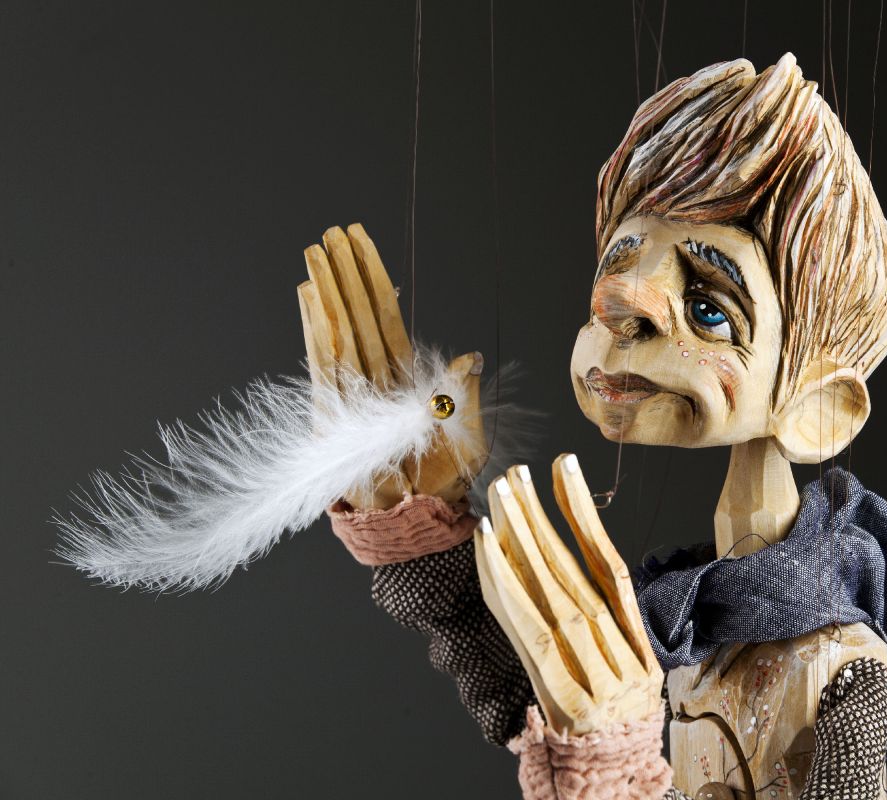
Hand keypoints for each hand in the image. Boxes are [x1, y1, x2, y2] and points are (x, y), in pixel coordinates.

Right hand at [297, 223, 487, 508]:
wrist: (413, 521)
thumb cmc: (442, 484)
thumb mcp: (468, 438)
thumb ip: (465, 395)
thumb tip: (471, 358)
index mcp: (406, 377)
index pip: (386, 315)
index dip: (374, 278)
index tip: (361, 243)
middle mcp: (376, 378)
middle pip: (359, 314)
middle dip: (347, 273)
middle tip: (333, 234)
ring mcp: (354, 392)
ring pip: (340, 331)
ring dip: (329, 292)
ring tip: (316, 255)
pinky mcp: (336, 412)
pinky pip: (325, 364)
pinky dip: (315, 332)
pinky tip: (308, 301)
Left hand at [474, 454, 663, 734]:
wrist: (615, 783)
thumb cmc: (616, 729)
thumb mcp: (627, 675)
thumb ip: (602, 621)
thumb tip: (555, 555)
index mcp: (637, 643)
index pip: (608, 564)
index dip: (584, 513)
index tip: (563, 467)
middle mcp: (619, 652)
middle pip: (572, 571)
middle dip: (539, 517)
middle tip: (513, 474)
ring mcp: (595, 674)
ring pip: (552, 592)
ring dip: (522, 538)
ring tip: (501, 496)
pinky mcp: (563, 695)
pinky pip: (529, 629)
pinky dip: (506, 584)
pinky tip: (489, 547)